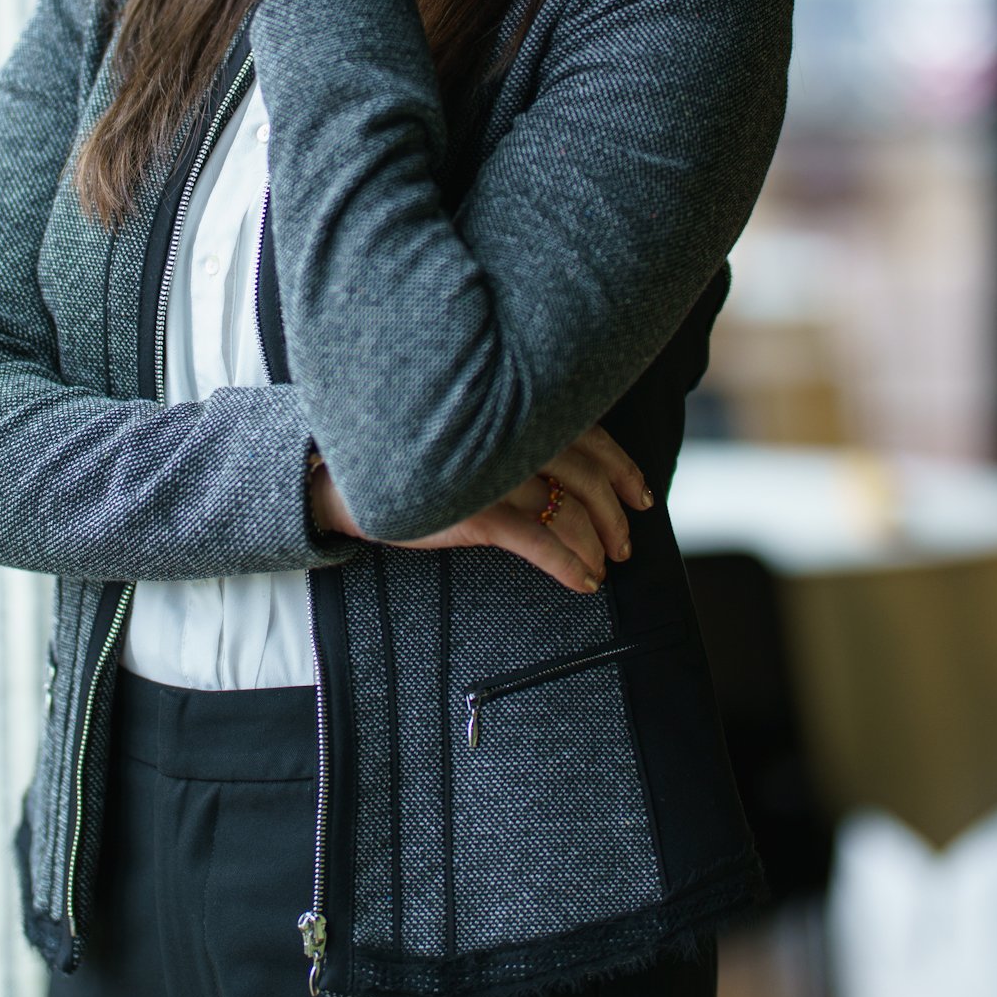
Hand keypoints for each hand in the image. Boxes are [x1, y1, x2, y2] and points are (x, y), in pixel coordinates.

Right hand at [310, 422, 653, 595]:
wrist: (355, 479)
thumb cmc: (423, 461)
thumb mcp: (479, 439)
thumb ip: (523, 442)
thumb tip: (579, 478)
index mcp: (519, 414)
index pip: (592, 438)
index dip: (624, 469)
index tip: (642, 497)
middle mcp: (514, 438)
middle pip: (589, 478)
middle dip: (615, 516)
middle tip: (625, 544)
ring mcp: (497, 475)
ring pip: (571, 514)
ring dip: (596, 546)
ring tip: (602, 567)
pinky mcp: (478, 512)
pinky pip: (540, 543)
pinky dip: (570, 566)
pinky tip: (583, 583)